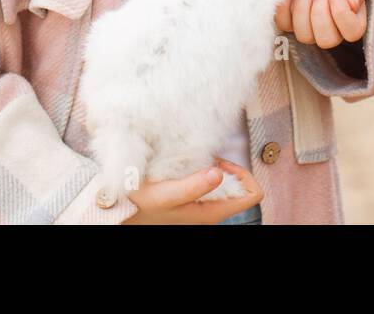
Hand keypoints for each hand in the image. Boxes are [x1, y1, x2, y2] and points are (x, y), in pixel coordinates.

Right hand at [121, 159, 261, 223]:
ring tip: (192, 162)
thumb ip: (194, 185)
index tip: (220, 164)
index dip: (243, 175)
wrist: (121, 207)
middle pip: (239, 185)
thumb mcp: (167, 193)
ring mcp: (203, 204)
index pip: (252, 194)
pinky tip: (185, 166)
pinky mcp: (193, 196)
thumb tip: (219, 173)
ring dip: (213, 166)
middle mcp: (211, 210)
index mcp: (212, 213)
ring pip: (224, 181)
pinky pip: (209, 180)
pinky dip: (202, 168)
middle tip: (203, 160)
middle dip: (226, 168)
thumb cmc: (142, 203)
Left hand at [275, 0, 367, 48]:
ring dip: (303, 11)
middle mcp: (331, 30)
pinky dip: (285, 8)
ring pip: (305, 36)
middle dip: (320, 15)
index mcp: (352, 20)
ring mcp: (309, 29)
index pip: (352, 32)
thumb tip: (353, 3)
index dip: (342, 15)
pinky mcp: (290, 23)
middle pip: (327, 40)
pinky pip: (284, 24)